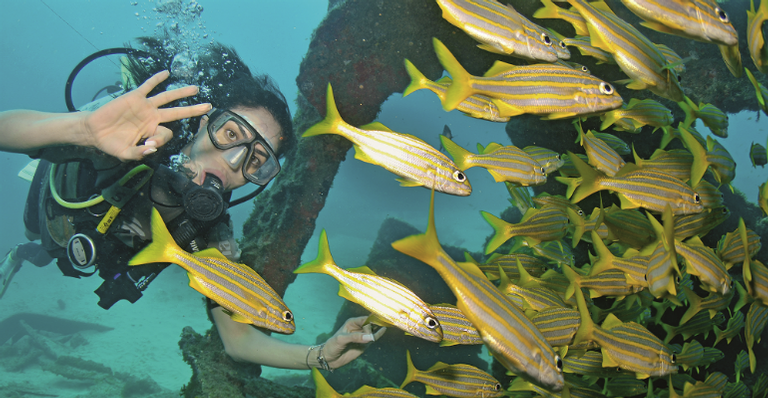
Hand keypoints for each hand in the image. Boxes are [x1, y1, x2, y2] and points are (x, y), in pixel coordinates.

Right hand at [83, 70, 210, 160]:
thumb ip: (138, 153)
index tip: (147, 143)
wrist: (94, 131)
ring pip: (167, 98)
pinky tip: (166, 73)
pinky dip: (157, 79)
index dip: (160, 139)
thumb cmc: (111, 143)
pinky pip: (148, 86)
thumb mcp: (125, 153)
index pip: (166, 134)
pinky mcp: (134, 97)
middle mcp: (153, 118)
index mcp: (153, 131)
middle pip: (177, 112)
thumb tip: (151, 148)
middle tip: (208, 106)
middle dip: (193, 109)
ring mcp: (145, 107)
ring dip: (181, 92)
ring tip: (196, 89)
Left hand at [321, 316, 386, 369]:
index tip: (380, 319)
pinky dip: (378, 334)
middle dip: (374, 327)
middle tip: (369, 336)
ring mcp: (362, 336)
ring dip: (378, 329)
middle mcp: (358, 327)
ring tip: (385, 326)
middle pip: (371, 324)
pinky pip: (373, 338)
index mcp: (352, 322)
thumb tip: (370, 337)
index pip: (365, 319)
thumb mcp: (341, 339)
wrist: (330, 359)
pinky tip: (384, 330)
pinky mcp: (365, 344)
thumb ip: (355, 337)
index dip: (372, 319)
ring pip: (373, 330)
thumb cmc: (332, 345)